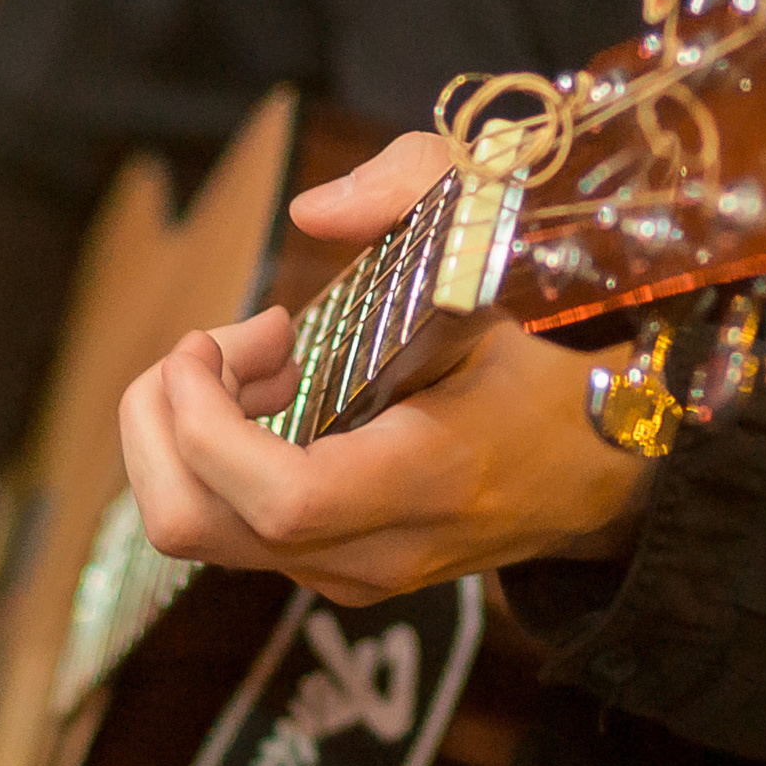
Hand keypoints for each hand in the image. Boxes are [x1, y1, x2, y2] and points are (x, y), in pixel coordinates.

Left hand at [117, 132, 651, 604]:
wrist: (601, 477)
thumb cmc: (547, 365)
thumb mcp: (500, 260)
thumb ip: (420, 191)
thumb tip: (311, 211)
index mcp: (426, 481)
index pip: (278, 498)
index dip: (207, 418)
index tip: (213, 338)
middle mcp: (372, 550)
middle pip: (188, 522)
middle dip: (164, 415)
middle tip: (225, 343)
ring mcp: (342, 574)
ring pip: (189, 523)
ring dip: (184, 426)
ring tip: (260, 360)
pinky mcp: (321, 573)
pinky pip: (221, 520)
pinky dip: (210, 449)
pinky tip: (277, 394)